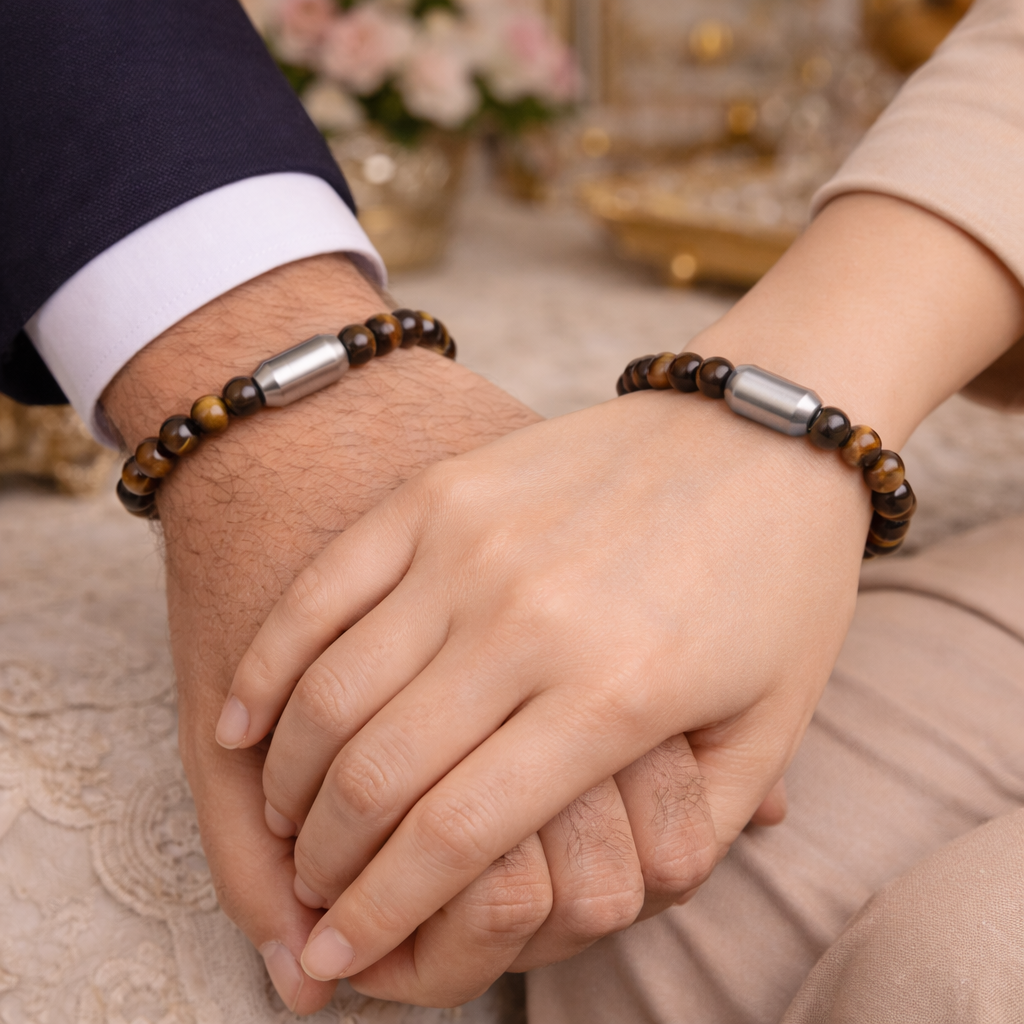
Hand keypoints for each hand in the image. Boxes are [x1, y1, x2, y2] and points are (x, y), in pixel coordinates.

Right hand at [229, 192, 1023, 1002]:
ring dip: (288, 777)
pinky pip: (324, 593)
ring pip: (334, 690)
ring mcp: (470, 543)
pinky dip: (268, 665)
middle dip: (325, 861)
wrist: (759, 427)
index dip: (381, 913)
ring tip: (285, 822)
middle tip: (311, 897)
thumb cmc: (776, 578)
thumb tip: (614, 907)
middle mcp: (527, 618)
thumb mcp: (772, 723)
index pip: (456, 836)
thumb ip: (698, 831)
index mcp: (614, 694)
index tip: (342, 956)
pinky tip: (243, 721)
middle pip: (377, 773)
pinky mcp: (439, 493)